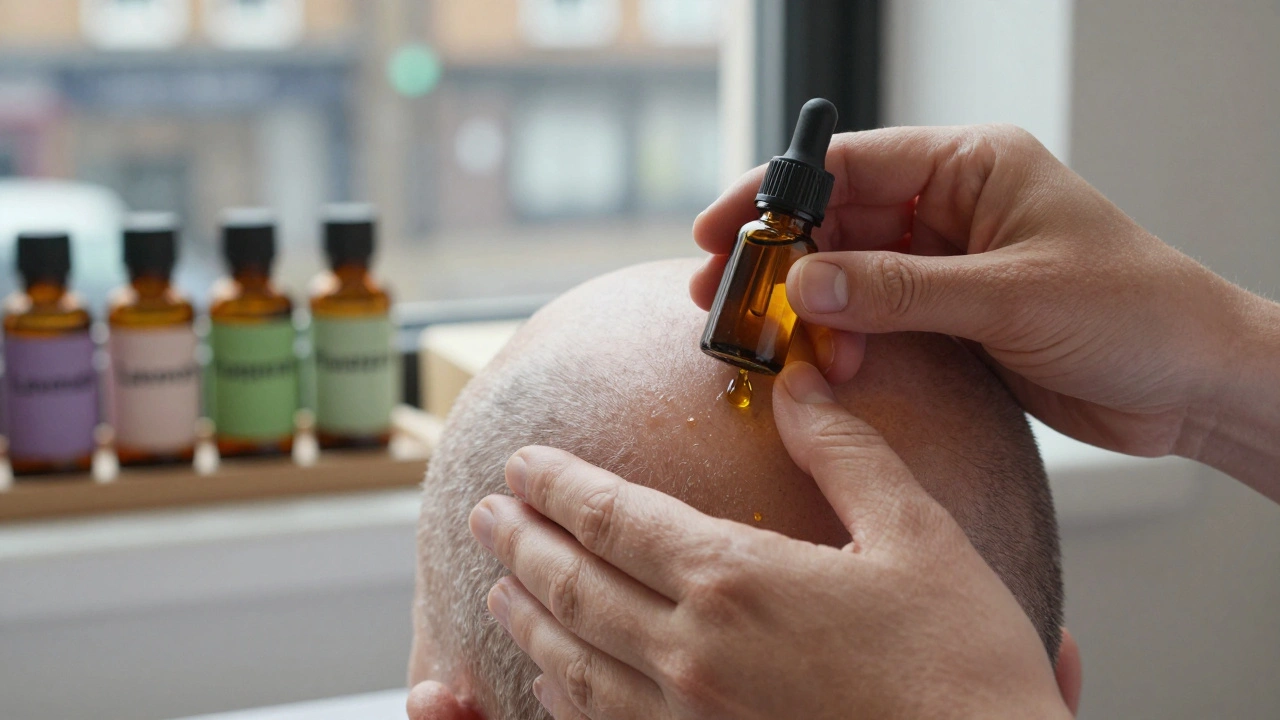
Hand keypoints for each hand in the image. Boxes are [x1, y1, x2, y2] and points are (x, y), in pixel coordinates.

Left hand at [468, 363, 1071, 719]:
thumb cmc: (962, 665)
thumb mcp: (917, 535)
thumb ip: (844, 454)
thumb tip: (800, 383)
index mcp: (735, 578)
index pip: (613, 516)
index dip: (556, 485)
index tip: (519, 463)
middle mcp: (691, 651)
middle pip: (574, 585)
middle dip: (521, 542)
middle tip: (485, 515)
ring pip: (573, 660)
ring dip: (526, 616)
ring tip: (498, 587)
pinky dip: (563, 695)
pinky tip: (551, 681)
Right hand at [691, 124, 1278, 483]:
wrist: (1196, 382)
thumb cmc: (1133, 312)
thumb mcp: (1008, 296)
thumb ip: (901, 290)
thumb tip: (803, 285)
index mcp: (972, 166)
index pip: (850, 164)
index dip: (776, 195)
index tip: (720, 232)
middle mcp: (954, 205)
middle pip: (839, 220)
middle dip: (781, 259)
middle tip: (723, 298)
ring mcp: (951, 262)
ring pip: (852, 274)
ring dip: (810, 307)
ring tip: (771, 345)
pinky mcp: (954, 316)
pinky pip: (879, 317)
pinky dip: (844, 338)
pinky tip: (822, 362)